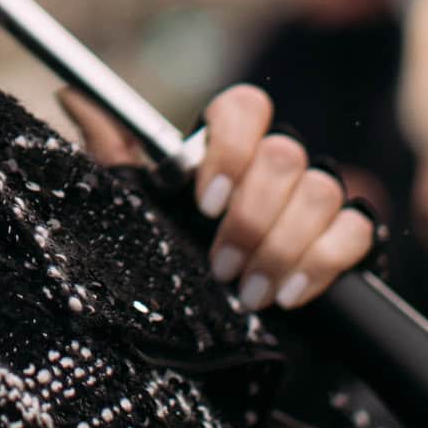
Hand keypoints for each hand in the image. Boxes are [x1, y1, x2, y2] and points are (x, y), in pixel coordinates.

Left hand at [58, 82, 372, 311]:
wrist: (225, 332)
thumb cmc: (178, 256)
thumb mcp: (140, 208)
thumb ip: (114, 154)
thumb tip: (71, 95)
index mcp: (232, 145)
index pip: (246, 106)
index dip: (230, 147)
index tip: (203, 202)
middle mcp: (280, 160)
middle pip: (283, 156)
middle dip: (250, 218)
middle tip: (221, 266)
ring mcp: (320, 194)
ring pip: (320, 192)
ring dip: (281, 247)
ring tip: (249, 292)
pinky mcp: (351, 235)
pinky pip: (356, 230)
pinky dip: (321, 262)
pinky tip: (289, 294)